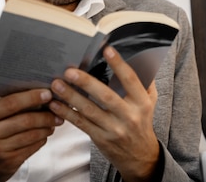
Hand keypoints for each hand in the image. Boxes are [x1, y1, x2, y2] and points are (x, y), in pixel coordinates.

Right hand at [0, 89, 62, 181]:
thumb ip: (7, 104)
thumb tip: (38, 92)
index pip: (11, 103)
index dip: (32, 97)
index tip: (48, 94)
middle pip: (25, 120)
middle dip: (45, 114)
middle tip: (57, 110)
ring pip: (32, 134)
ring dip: (47, 127)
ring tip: (54, 121)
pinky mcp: (8, 162)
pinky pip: (33, 147)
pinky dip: (42, 138)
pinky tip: (45, 133)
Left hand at [49, 47, 160, 181]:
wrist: (139, 155)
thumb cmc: (142, 121)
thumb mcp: (150, 101)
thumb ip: (145, 81)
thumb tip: (140, 58)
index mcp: (141, 102)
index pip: (130, 80)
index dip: (119, 64)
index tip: (107, 50)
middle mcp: (128, 115)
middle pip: (106, 96)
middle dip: (86, 83)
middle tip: (70, 71)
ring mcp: (113, 128)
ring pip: (89, 110)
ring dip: (71, 97)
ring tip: (57, 84)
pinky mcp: (100, 138)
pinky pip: (81, 123)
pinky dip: (67, 113)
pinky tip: (55, 104)